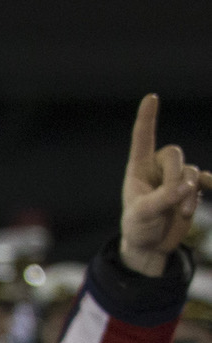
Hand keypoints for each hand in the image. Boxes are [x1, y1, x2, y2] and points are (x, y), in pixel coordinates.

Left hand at [120, 94, 211, 276]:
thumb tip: (186, 186)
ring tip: (180, 214)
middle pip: (174, 155)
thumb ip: (162, 199)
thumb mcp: (142, 215)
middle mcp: (158, 169)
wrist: (151, 245)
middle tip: (173, 200)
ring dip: (188, 193)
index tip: (151, 97)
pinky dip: (209, 186)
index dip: (147, 118)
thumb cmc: (138, 228)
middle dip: (176, 176)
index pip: (143, 138)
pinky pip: (205, 180)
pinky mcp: (192, 189)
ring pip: (191, 171)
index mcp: (138, 169)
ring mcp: (176, 178)